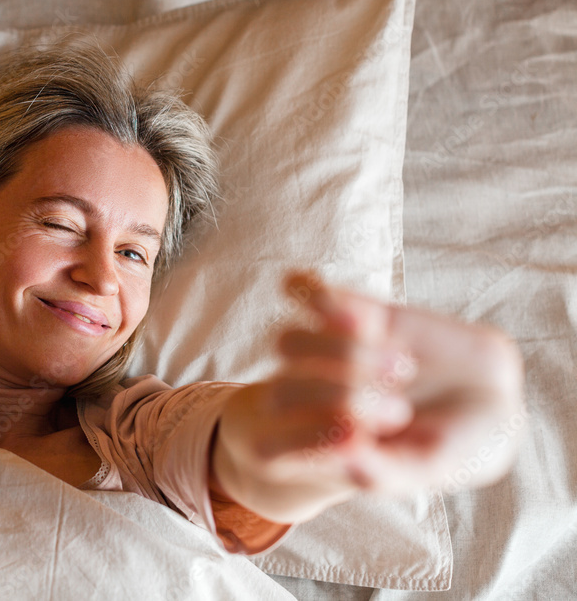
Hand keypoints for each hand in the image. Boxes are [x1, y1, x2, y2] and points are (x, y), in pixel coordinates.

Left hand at [212, 272, 524, 522]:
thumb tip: (341, 449)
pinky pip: (304, 292)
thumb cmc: (454, 447)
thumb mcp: (427, 469)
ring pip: (290, 343)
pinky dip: (319, 297)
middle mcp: (308, 400)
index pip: (270, 449)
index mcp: (314, 447)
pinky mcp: (347, 311)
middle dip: (340, 399)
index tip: (360, 441)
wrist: (492, 399)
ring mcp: (322, 353)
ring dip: (344, 355)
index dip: (306, 441)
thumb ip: (381, 470)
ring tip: (403, 367)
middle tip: (401, 411)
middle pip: (283, 391)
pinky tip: (366, 316)